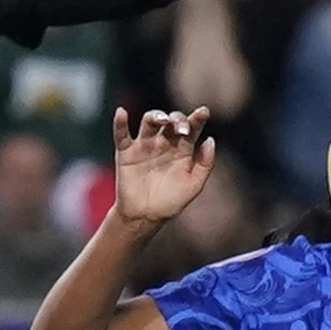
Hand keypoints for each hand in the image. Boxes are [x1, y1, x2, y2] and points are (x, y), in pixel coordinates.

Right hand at [110, 106, 215, 226]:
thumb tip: (210, 139)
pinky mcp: (126, 153)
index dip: (197, 118)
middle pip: (171, 121)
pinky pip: (122, 134)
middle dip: (178, 120)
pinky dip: (120, 123)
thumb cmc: (171, 201)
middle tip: (183, 130)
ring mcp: (145, 145)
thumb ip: (205, 164)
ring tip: (163, 119)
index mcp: (182, 148)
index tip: (204, 112)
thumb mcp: (194, 185)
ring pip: (149, 121)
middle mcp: (164, 142)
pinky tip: (121, 112)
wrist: (145, 217)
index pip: (191, 128)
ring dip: (156, 115)